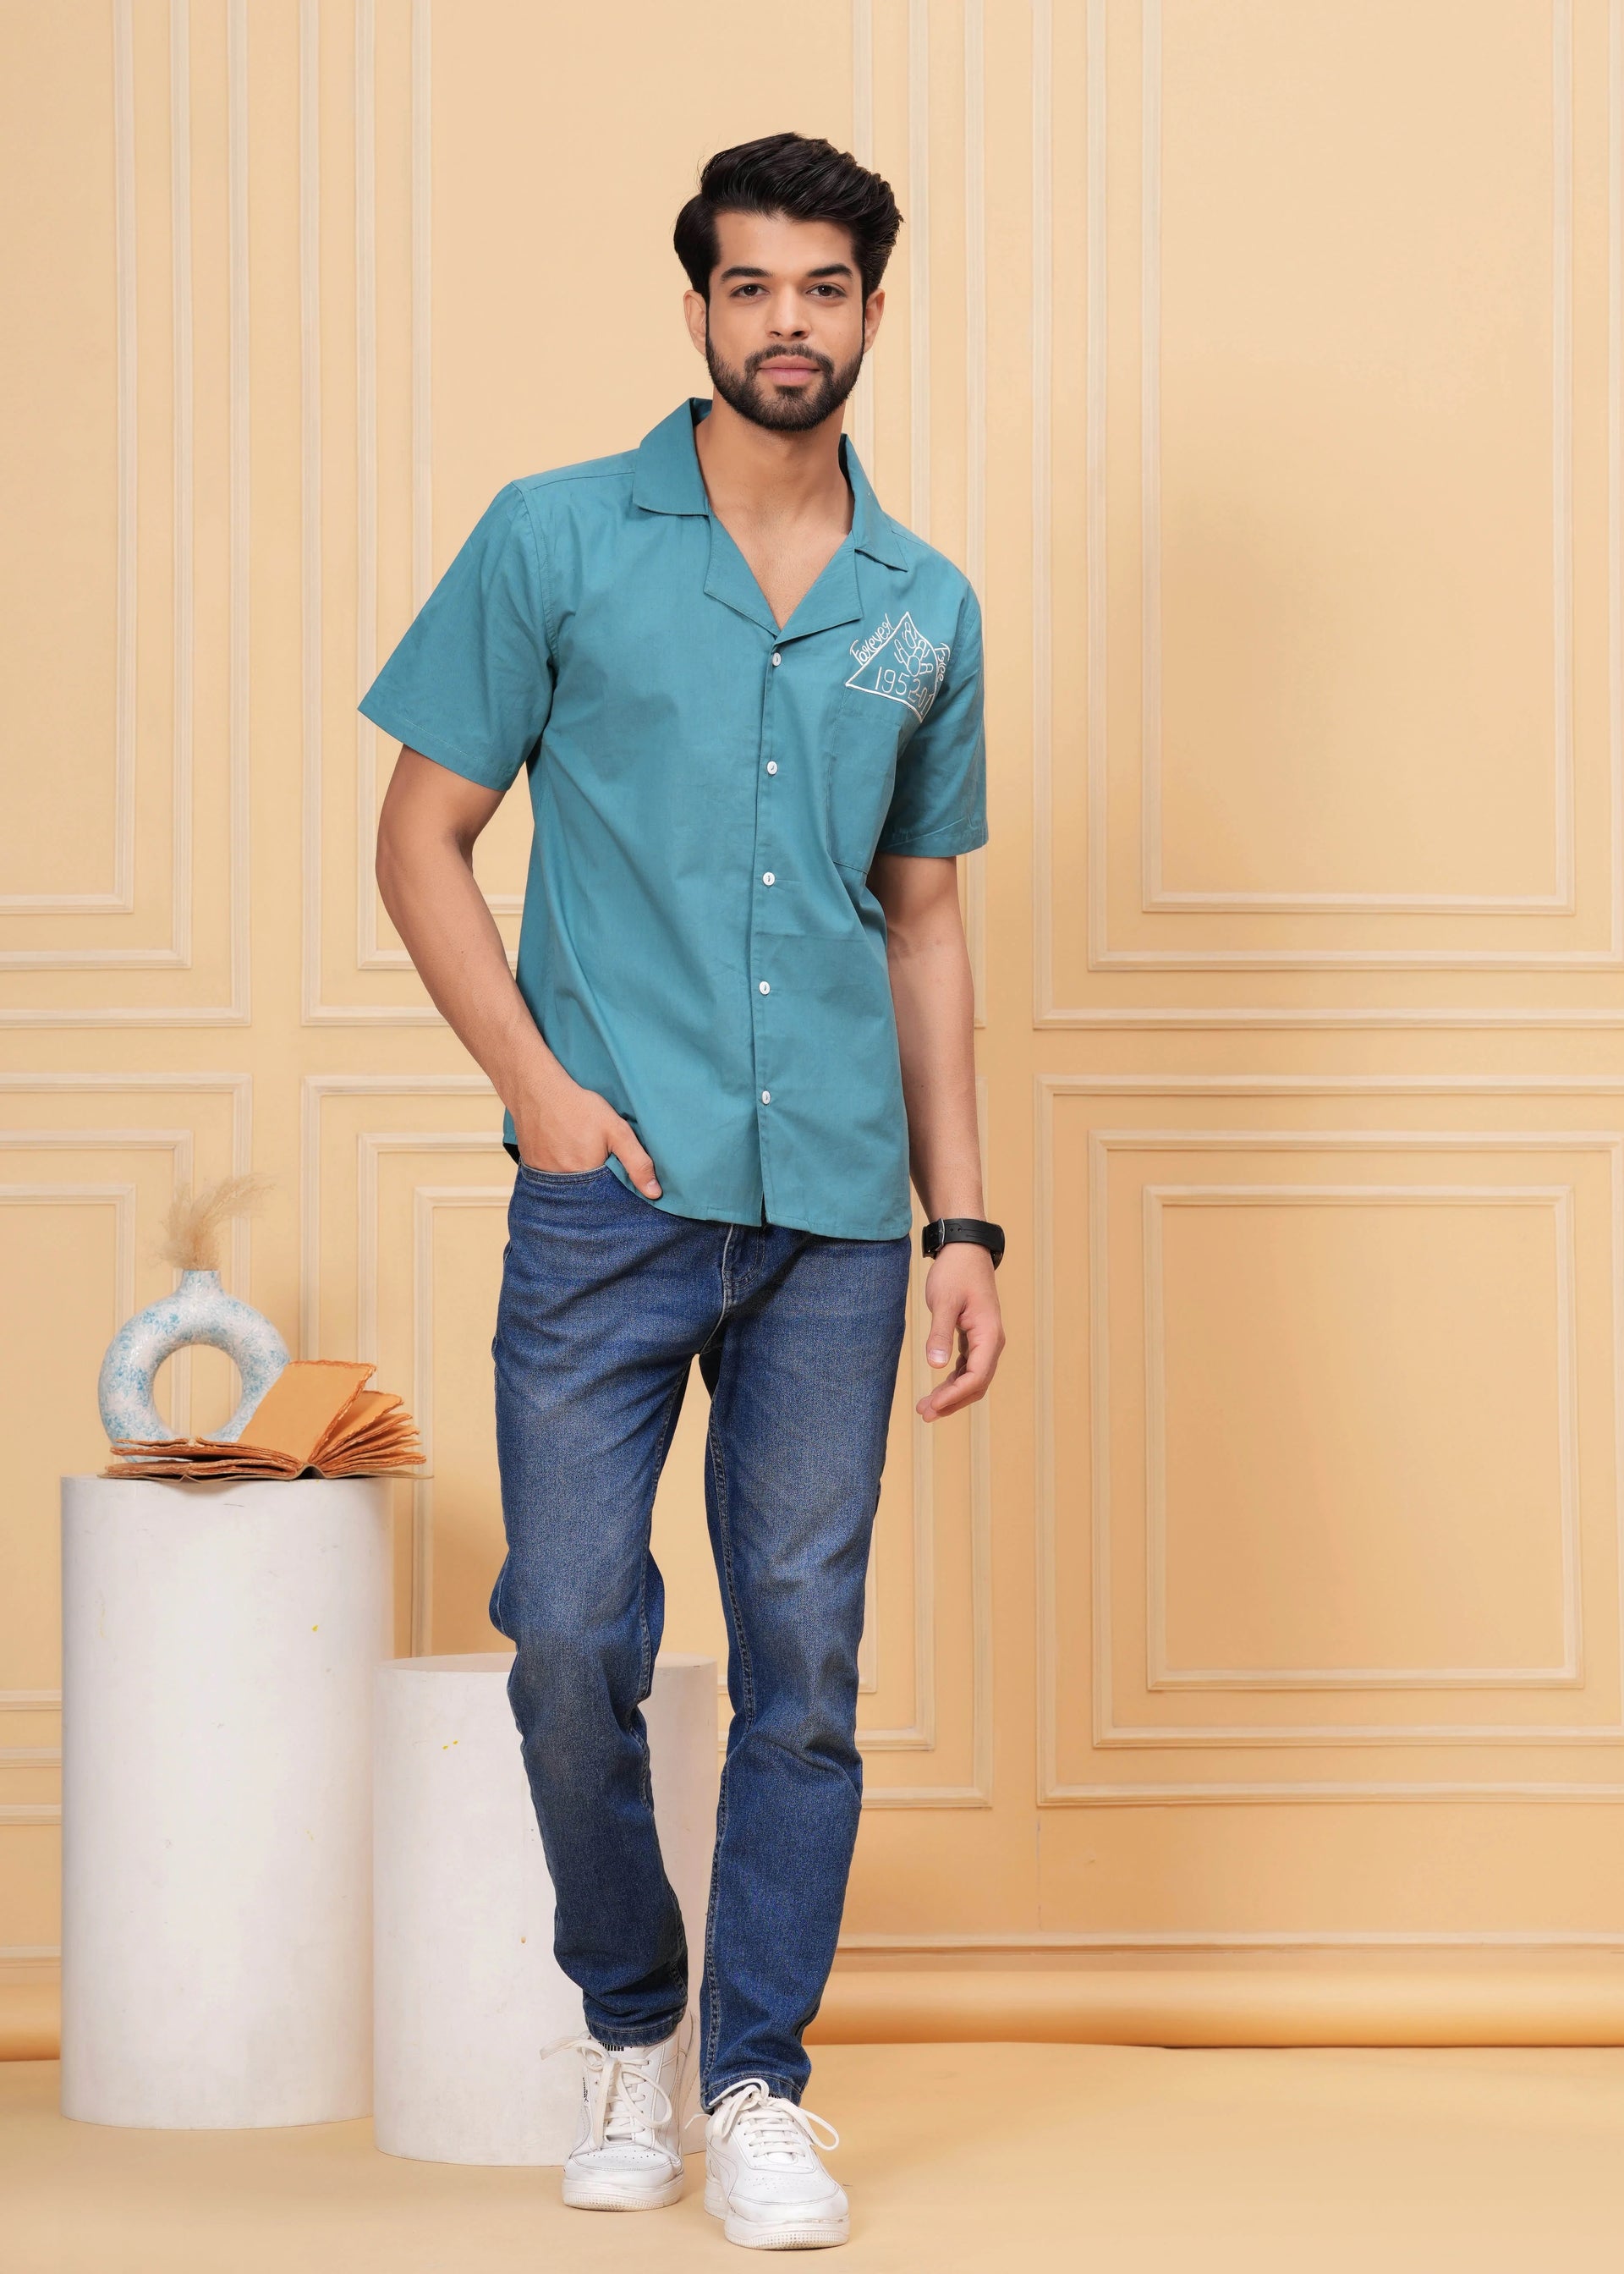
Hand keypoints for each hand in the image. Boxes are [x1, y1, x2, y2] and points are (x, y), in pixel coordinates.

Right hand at [513, 1073, 661, 1196]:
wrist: (536, 1089)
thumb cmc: (578, 1107)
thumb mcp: (616, 1130)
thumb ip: (637, 1162)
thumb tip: (654, 1194)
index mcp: (586, 1178)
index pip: (606, 1200)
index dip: (614, 1189)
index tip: (615, 1173)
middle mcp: (562, 1184)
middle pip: (585, 1196)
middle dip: (595, 1185)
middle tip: (595, 1157)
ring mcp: (543, 1177)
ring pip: (567, 1188)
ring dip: (576, 1179)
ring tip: (578, 1154)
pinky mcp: (531, 1168)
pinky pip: (549, 1180)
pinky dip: (558, 1172)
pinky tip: (562, 1153)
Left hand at [915, 1243, 1003, 1420]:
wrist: (965, 1250)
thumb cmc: (956, 1272)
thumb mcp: (944, 1302)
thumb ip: (940, 1334)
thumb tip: (935, 1366)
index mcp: (989, 1334)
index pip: (977, 1376)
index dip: (955, 1395)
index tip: (933, 1406)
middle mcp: (992, 1341)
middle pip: (977, 1383)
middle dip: (953, 1401)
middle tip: (925, 1414)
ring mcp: (985, 1340)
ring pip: (973, 1378)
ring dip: (952, 1394)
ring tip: (926, 1407)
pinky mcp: (975, 1337)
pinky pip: (968, 1367)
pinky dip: (953, 1380)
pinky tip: (937, 1389)